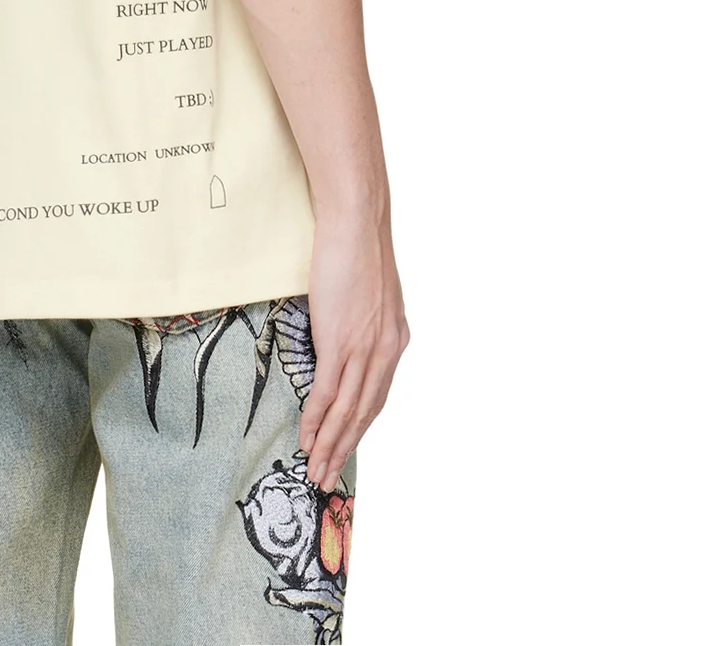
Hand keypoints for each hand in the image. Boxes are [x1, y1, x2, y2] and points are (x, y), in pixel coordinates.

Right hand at [296, 216, 409, 489]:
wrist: (357, 224)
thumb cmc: (358, 248)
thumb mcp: (371, 294)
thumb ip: (366, 321)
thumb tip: (348, 333)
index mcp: (395, 341)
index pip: (377, 396)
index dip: (360, 428)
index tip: (346, 450)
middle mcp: (385, 352)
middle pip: (364, 414)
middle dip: (346, 449)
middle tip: (328, 478)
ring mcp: (364, 349)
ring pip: (347, 411)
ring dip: (330, 445)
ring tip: (316, 470)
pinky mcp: (341, 342)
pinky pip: (327, 392)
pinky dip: (316, 420)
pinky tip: (306, 438)